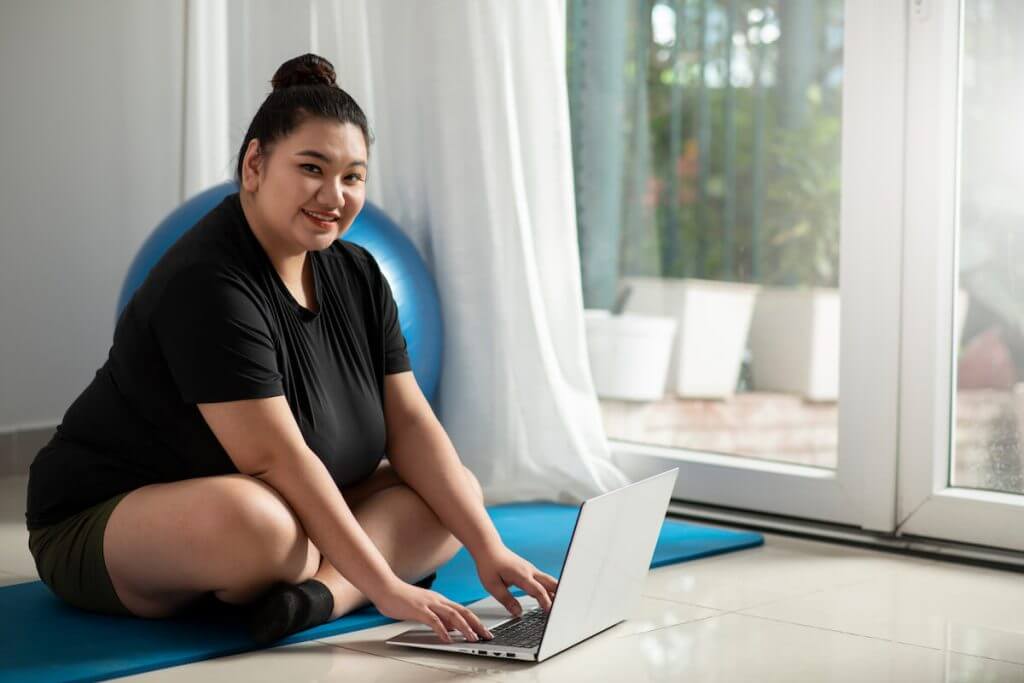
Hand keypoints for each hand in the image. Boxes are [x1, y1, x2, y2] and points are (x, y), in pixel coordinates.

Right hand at [372, 579, 493, 642]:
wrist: (386, 588)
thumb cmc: (402, 599)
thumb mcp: (425, 609)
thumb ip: (439, 617)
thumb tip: (451, 628)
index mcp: (440, 600)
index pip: (463, 610)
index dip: (476, 620)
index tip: (484, 630)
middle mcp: (438, 600)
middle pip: (462, 611)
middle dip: (476, 624)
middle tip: (486, 635)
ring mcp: (429, 604)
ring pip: (452, 615)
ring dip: (464, 627)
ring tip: (472, 638)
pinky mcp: (419, 609)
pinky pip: (433, 620)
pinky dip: (442, 630)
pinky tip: (447, 638)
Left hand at [474, 545, 558, 616]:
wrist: (488, 548)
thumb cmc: (489, 564)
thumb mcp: (492, 585)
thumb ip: (506, 600)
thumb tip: (518, 613)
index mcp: (522, 575)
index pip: (538, 590)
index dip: (545, 602)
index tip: (550, 612)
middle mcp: (530, 571)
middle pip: (550, 583)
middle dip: (558, 596)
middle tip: (563, 609)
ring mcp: (531, 570)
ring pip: (549, 581)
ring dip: (556, 592)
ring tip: (561, 606)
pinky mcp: (530, 570)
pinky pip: (543, 580)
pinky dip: (550, 588)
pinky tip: (551, 597)